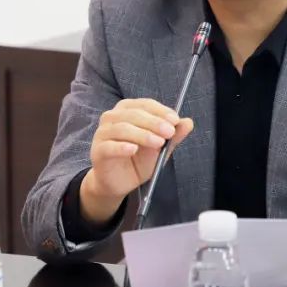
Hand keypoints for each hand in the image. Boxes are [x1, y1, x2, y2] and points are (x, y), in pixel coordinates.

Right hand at [80, 98, 193, 223]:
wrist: (120, 182)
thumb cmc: (138, 160)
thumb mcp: (160, 147)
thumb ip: (173, 135)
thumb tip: (188, 122)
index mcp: (128, 110)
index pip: (145, 104)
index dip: (161, 111)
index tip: (175, 120)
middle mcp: (113, 117)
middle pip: (134, 114)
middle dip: (154, 122)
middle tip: (169, 132)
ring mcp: (103, 133)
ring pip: (122, 128)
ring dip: (142, 134)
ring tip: (158, 143)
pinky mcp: (98, 151)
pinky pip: (109, 146)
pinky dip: (122, 147)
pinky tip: (133, 149)